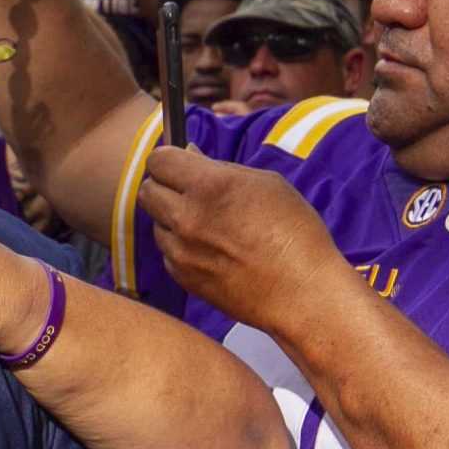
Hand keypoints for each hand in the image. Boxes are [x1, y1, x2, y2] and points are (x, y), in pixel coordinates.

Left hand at [135, 147, 349, 330]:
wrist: (302, 293)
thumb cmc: (295, 235)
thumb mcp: (267, 184)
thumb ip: (221, 168)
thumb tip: (191, 155)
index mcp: (209, 187)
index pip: (158, 160)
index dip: (168, 158)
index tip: (179, 162)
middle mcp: (187, 218)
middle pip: (147, 191)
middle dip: (164, 185)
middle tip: (188, 189)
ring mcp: (182, 251)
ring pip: (155, 223)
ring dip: (172, 218)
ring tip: (207, 224)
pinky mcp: (183, 278)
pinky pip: (167, 253)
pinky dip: (180, 247)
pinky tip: (210, 249)